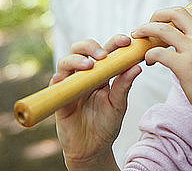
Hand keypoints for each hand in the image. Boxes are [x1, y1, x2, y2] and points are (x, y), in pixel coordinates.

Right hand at [51, 36, 140, 168]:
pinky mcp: (59, 97)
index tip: (125, 41)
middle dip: (91, 46)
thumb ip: (124, 85)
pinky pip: (55, 83)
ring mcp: (71, 84)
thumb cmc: (106, 125)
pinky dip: (60, 77)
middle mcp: (85, 75)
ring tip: (89, 65)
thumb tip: (136, 66)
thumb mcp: (119, 104)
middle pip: (82, 49)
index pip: (106, 50)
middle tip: (103, 54)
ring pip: (66, 61)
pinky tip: (66, 78)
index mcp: (102, 73)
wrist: (92, 149)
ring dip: (76, 59)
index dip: (114, 42)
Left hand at [131, 7, 191, 123]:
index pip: (189, 12)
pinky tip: (148, 62)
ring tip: (138, 37)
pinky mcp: (184, 67)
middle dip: (157, 15)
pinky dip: (148, 54)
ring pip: (163, 29)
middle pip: (176, 13)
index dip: (171, 14)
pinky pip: (158, 52)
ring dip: (146, 30)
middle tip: (147, 25)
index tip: (161, 23)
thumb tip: (186, 47)